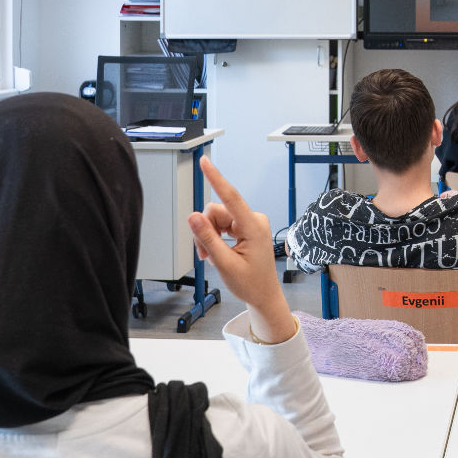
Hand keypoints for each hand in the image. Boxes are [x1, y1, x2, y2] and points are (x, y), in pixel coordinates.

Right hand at [187, 157, 296, 339]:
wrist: (263, 295)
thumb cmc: (250, 283)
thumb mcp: (224, 263)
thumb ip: (208, 239)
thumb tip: (193, 216)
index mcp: (254, 227)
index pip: (231, 197)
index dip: (216, 178)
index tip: (205, 162)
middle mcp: (254, 220)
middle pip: (217, 211)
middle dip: (206, 230)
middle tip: (203, 253)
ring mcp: (250, 223)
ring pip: (216, 218)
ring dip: (209, 236)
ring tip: (211, 256)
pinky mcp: (246, 226)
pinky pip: (222, 223)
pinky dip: (215, 237)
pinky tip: (219, 252)